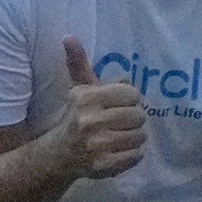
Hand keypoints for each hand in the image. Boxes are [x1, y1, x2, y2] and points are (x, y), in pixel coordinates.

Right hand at [53, 40, 151, 179]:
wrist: (60, 154)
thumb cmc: (77, 116)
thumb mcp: (79, 88)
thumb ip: (78, 62)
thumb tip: (69, 36)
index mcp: (87, 98)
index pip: (132, 94)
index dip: (130, 100)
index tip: (119, 104)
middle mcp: (91, 121)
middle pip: (139, 116)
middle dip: (134, 119)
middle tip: (122, 122)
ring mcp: (98, 145)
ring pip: (140, 136)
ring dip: (135, 137)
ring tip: (121, 136)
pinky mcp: (105, 165)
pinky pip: (137, 156)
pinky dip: (133, 154)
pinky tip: (120, 150)